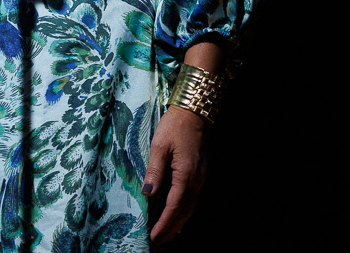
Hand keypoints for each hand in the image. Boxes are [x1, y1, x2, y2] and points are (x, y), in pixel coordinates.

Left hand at [144, 105, 208, 242]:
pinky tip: (179, 214)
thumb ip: (154, 170)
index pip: (174, 206)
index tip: (154, 236)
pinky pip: (194, 197)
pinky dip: (185, 210)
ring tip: (168, 234)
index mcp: (186, 174)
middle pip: (185, 211)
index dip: (164, 222)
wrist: (195, 110)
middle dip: (171, 227)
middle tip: (159, 241)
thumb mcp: (159, 145)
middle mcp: (197, 179)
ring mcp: (201, 176)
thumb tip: (147, 192)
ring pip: (191, 206)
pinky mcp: (201, 172)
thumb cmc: (175, 125)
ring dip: (179, 221)